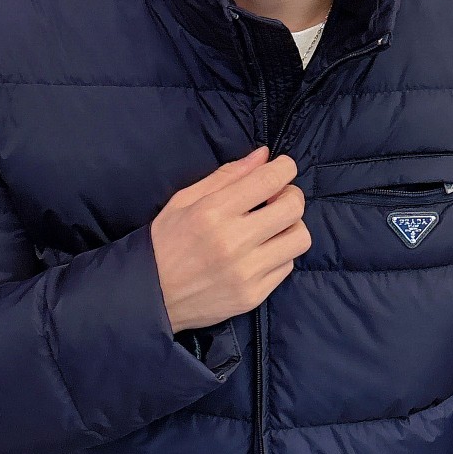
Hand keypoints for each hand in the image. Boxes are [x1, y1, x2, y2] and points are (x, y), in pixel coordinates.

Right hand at [150, 144, 310, 332]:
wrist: (153, 297)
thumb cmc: (166, 243)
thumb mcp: (185, 200)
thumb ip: (226, 176)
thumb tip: (264, 156)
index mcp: (213, 212)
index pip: (269, 180)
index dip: (285, 168)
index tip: (283, 168)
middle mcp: (233, 242)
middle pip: (293, 208)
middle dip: (291, 195)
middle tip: (278, 198)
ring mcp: (246, 273)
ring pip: (299, 239)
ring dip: (291, 227)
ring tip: (273, 227)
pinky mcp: (253, 296)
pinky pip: (287, 266)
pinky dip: (280, 254)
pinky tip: (262, 252)